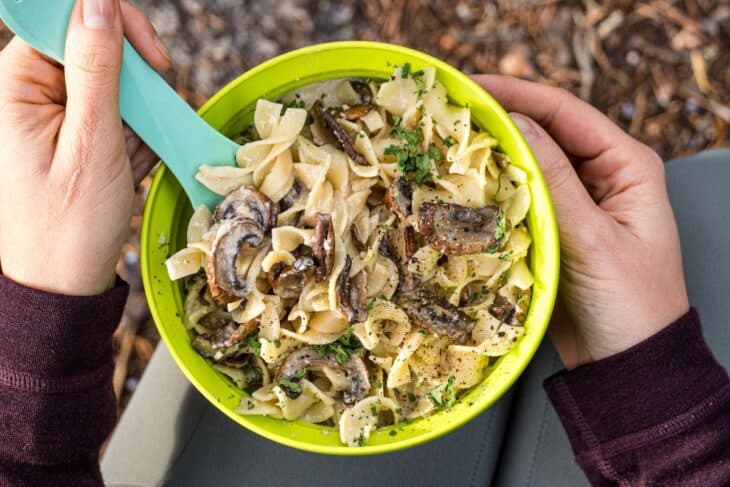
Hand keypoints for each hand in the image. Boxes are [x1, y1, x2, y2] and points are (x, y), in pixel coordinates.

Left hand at [0, 0, 169, 294]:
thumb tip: (98, 2)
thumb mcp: (93, 144)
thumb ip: (97, 69)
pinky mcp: (62, 136)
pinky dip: (127, 139)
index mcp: (11, 87)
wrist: (62, 287)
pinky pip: (108, 116)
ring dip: (132, 121)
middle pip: (91, 52)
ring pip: (108, 87)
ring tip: (127, 164)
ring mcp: (43, 116)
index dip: (113, 26)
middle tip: (137, 133)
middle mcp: (22, 94)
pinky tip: (124, 170)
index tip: (156, 61)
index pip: (63, 20)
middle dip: (129, 90)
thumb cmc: (69, 225)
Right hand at [473, 75, 689, 368]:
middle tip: (452, 112)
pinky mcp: (555, 228)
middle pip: (546, 132)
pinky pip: (521, 197)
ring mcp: (577, 202)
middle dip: (501, 119)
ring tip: (450, 143)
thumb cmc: (630, 304)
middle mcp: (603, 176)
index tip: (474, 87)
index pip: (568, 113)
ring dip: (494, 154)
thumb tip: (517, 124)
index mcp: (628, 165)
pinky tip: (465, 185)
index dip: (519, 95)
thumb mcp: (593, 238)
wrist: (626, 363)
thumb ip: (555, 181)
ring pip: (530, 164)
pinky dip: (495, 189)